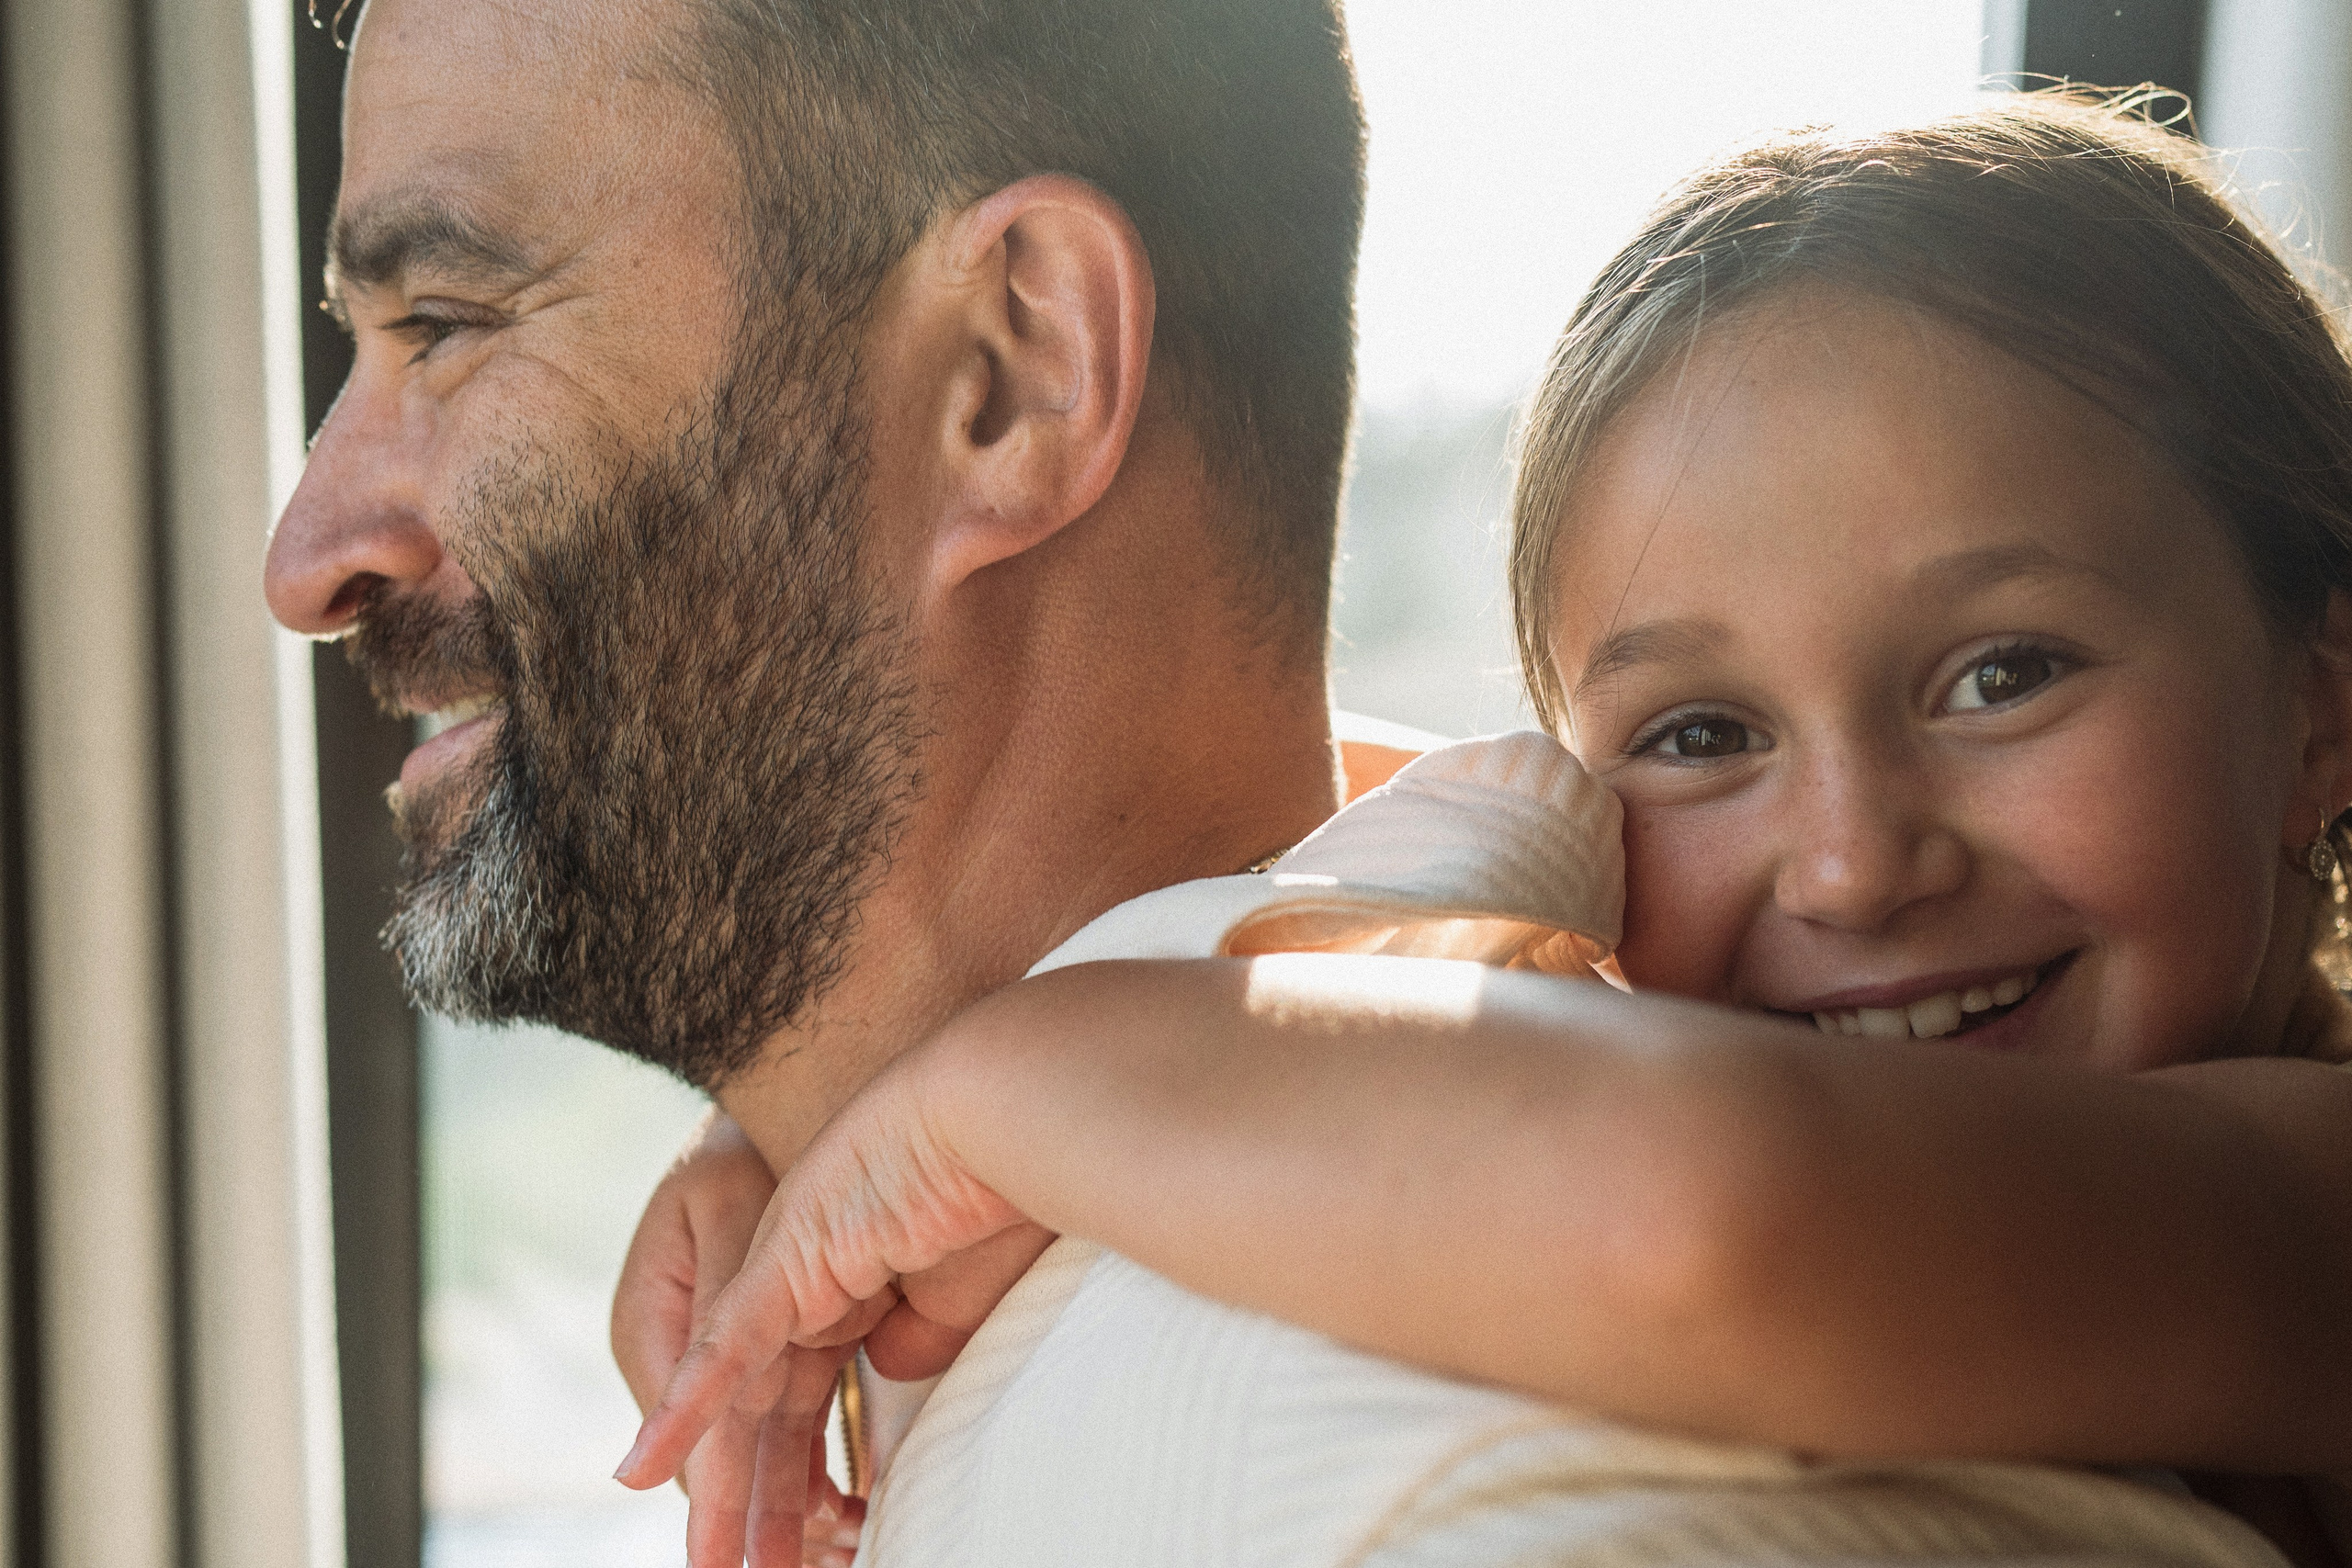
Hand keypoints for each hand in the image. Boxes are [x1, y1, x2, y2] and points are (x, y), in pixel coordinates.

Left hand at [613, 1035, 1055, 1555]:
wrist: (1004, 1112)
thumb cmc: (1005, 1191)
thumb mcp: (962, 1300)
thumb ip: (918, 1344)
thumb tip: (885, 1373)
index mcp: (856, 1289)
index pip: (812, 1406)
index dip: (808, 1481)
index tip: (821, 1546)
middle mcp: (809, 1281)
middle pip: (771, 1419)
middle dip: (763, 1509)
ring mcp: (787, 1268)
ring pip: (746, 1406)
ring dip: (727, 1496)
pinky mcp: (781, 1263)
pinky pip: (723, 1355)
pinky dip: (684, 1417)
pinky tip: (643, 1476)